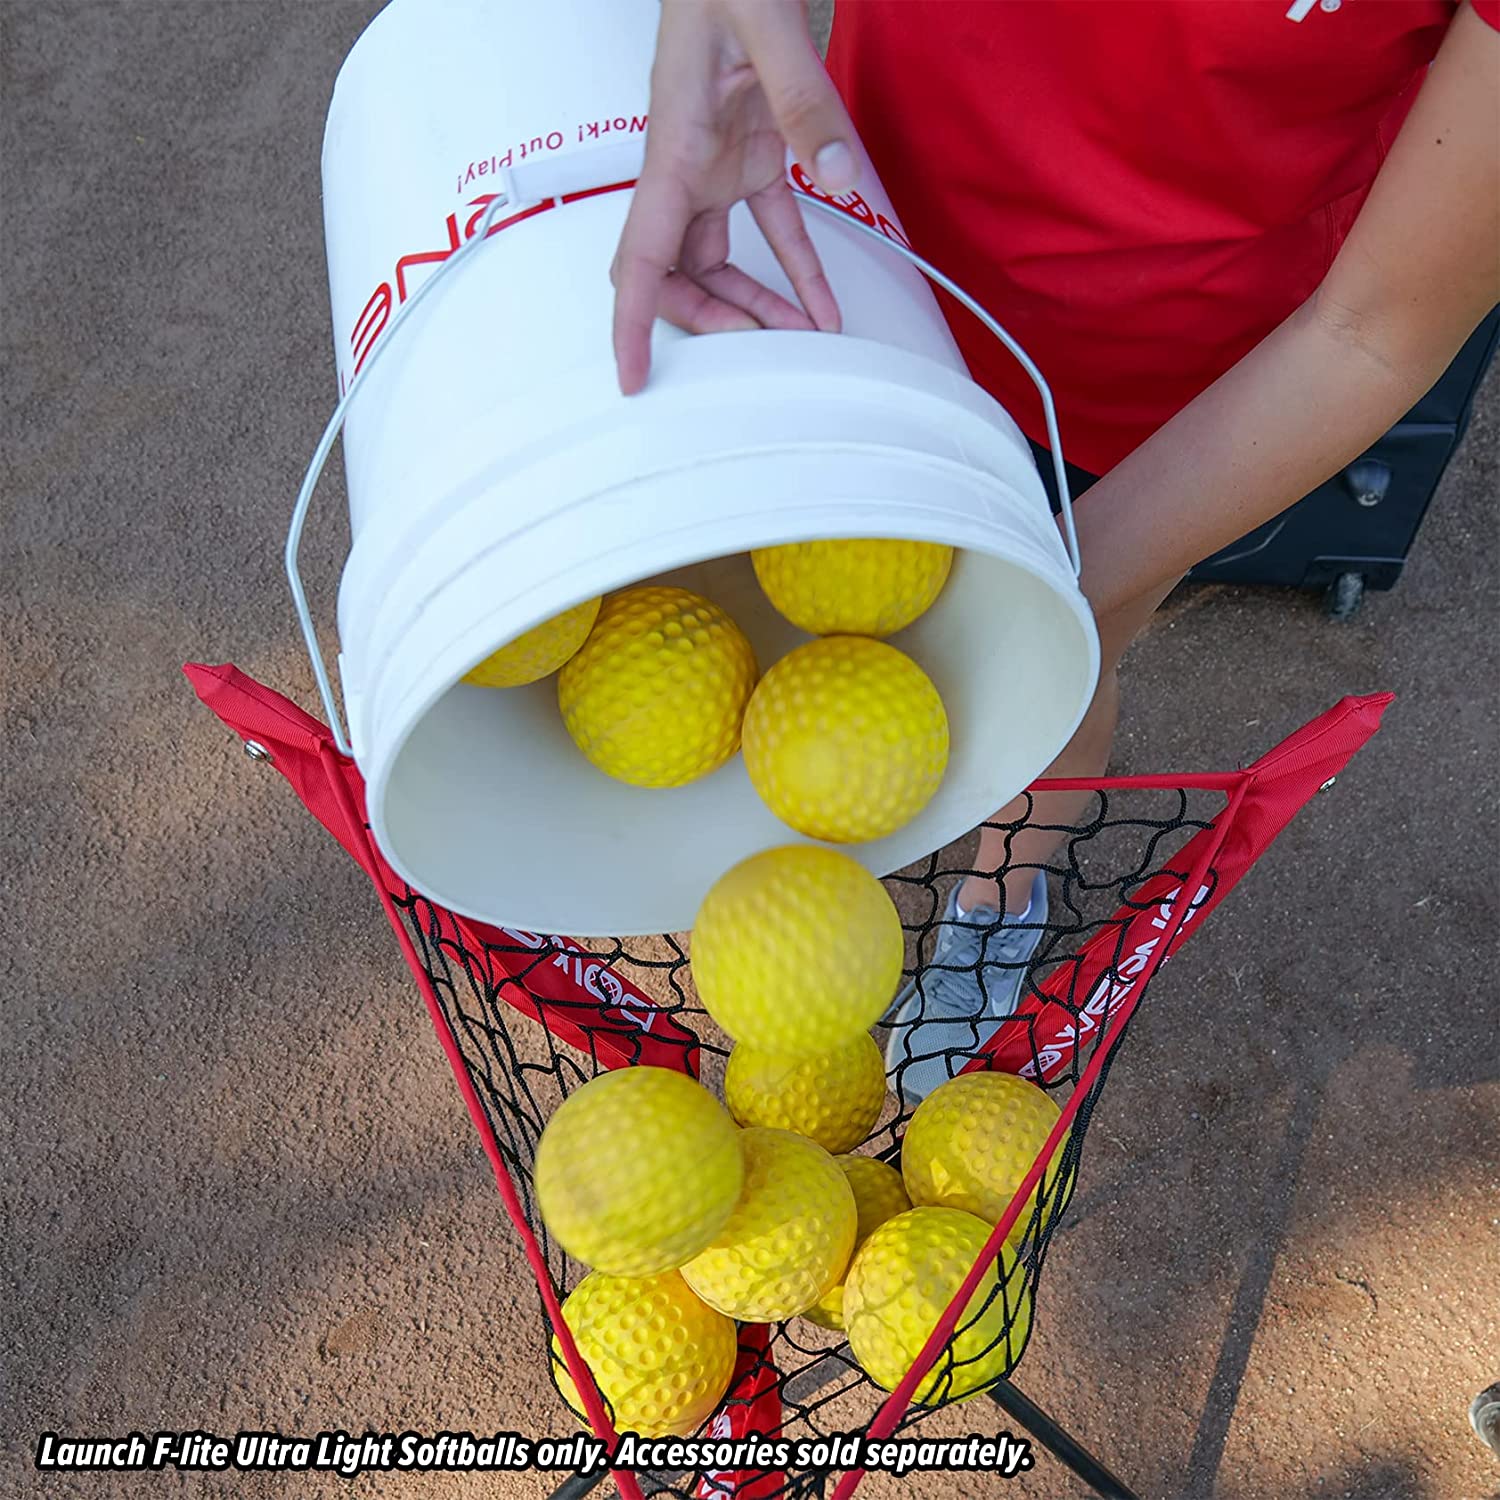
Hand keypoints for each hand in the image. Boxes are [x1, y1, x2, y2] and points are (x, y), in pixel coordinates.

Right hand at [611, 0, 858, 393]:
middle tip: (759, 351)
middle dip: (710, 321)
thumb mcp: (766, 25)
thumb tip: (836, 174)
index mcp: (673, 148)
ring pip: (716, 262)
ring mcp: (716, 164)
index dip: (630, 322)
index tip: (631, 374)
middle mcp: (685, 166)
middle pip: (674, 274)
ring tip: (803, 335)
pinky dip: (796, 269)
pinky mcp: (749, 154)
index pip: (640, 257)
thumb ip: (803, 101)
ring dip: (755, 304)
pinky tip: (822, 302)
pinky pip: (770, 229)